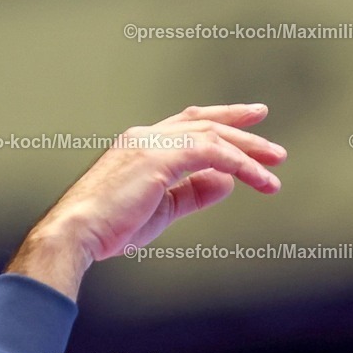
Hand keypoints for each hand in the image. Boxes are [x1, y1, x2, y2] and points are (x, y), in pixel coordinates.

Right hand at [44, 103, 286, 260]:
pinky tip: (258, 179)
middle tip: (273, 145)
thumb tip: (226, 182)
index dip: (219, 120)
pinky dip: (240, 165)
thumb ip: (192, 193)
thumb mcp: (160, 209)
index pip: (186, 123)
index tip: (248, 120)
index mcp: (137, 144)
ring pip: (213, 136)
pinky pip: (213, 154)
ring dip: (249, 150)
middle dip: (242, 129)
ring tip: (275, 165)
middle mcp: (144, 136)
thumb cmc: (108, 228)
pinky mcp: (160, 158)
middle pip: (204, 122)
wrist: (77, 232)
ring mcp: (151, 143)